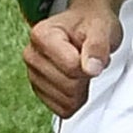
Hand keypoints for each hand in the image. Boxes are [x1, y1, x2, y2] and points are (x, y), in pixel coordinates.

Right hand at [23, 2, 122, 118]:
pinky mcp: (39, 91)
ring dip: (81, 89)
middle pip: (68, 86)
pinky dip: (75, 100)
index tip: (90, 51)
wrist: (85, 23)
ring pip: (66, 101)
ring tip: (81, 67)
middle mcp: (32, 55)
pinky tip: (75, 80)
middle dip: (86, 77)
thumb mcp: (101, 27)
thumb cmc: (90, 23)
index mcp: (42, 35)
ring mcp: (33, 75)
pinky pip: (62, 109)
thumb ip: (97, 46)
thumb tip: (92, 68)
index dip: (90, 63)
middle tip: (88, 60)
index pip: (71, 66)